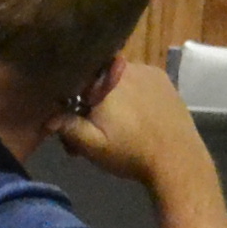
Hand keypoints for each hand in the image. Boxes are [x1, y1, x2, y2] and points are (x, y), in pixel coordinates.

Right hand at [51, 57, 206, 186]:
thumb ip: (68, 127)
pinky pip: (138, 79)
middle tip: (96, 129)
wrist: (178, 160)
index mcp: (104, 80)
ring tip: (119, 125)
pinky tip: (137, 116)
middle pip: (97, 78)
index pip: (76, 78)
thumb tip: (48, 116)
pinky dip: (133, 93)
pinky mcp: (163, 79)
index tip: (71, 120)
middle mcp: (125, 67)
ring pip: (118, 78)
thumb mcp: (93, 146)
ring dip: (113, 96)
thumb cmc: (131, 153)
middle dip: (92, 100)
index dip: (70, 98)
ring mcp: (147, 70)